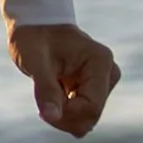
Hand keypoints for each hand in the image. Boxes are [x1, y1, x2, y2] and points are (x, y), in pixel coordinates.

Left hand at [9, 21, 120, 138]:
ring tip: (46, 93)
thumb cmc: (34, 38)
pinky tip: (52, 96)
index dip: (66, 116)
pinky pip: (82, 112)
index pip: (91, 107)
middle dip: (64, 117)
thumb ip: (46, 90)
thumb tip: (52, 117)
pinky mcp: (95, 88)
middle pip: (91, 116)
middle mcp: (108, 73)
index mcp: (100, 63)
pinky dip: (64, 111)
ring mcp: (104, 81)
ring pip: (87, 117)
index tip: (42, 111)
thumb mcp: (35, 63)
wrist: (35, 25)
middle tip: (42, 103)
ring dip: (63, 114)